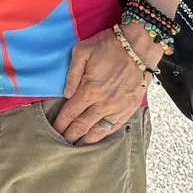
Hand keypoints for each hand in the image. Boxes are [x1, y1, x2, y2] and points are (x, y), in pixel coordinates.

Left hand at [53, 25, 157, 144]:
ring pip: (99, 130)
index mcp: (89, 89)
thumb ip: (72, 74)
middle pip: (82, 125)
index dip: (61, 123)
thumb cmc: (108, 46)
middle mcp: (103, 103)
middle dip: (70, 135)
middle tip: (61, 144)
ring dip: (86, 140)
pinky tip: (98, 139)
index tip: (54, 130)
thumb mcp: (82, 51)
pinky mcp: (130, 108)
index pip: (70, 112)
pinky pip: (115, 126)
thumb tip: (66, 94)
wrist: (138, 46)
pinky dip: (104, 135)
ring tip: (77, 147)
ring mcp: (118, 107)